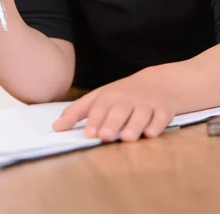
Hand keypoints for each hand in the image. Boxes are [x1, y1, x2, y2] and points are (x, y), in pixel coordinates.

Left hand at [52, 68, 175, 142]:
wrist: (160, 82)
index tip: (89, 132)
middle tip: (105, 135)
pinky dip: (157, 124)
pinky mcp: (164, 109)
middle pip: (119, 110)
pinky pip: (161, 116)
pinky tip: (151, 133)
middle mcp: (127, 99)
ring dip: (134, 125)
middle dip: (112, 122)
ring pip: (140, 114)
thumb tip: (56, 127)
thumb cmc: (124, 94)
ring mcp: (147, 103)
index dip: (94, 119)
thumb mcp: (100, 97)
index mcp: (110, 96)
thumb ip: (77, 111)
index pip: (100, 106)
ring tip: (127, 137)